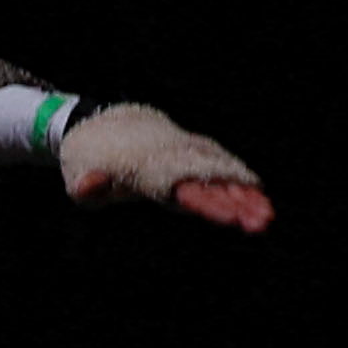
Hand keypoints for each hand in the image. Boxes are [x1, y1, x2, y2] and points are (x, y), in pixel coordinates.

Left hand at [55, 103, 271, 231]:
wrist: (106, 126)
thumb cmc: (91, 161)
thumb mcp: (79, 177)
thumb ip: (87, 186)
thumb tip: (90, 185)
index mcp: (149, 171)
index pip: (183, 189)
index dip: (207, 202)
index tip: (228, 216)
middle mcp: (173, 161)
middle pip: (210, 183)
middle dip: (236, 203)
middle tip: (261, 221)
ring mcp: (186, 157)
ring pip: (221, 176)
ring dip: (245, 196)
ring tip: (267, 218)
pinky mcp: (193, 157)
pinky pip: (220, 171)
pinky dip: (238, 184)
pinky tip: (260, 200)